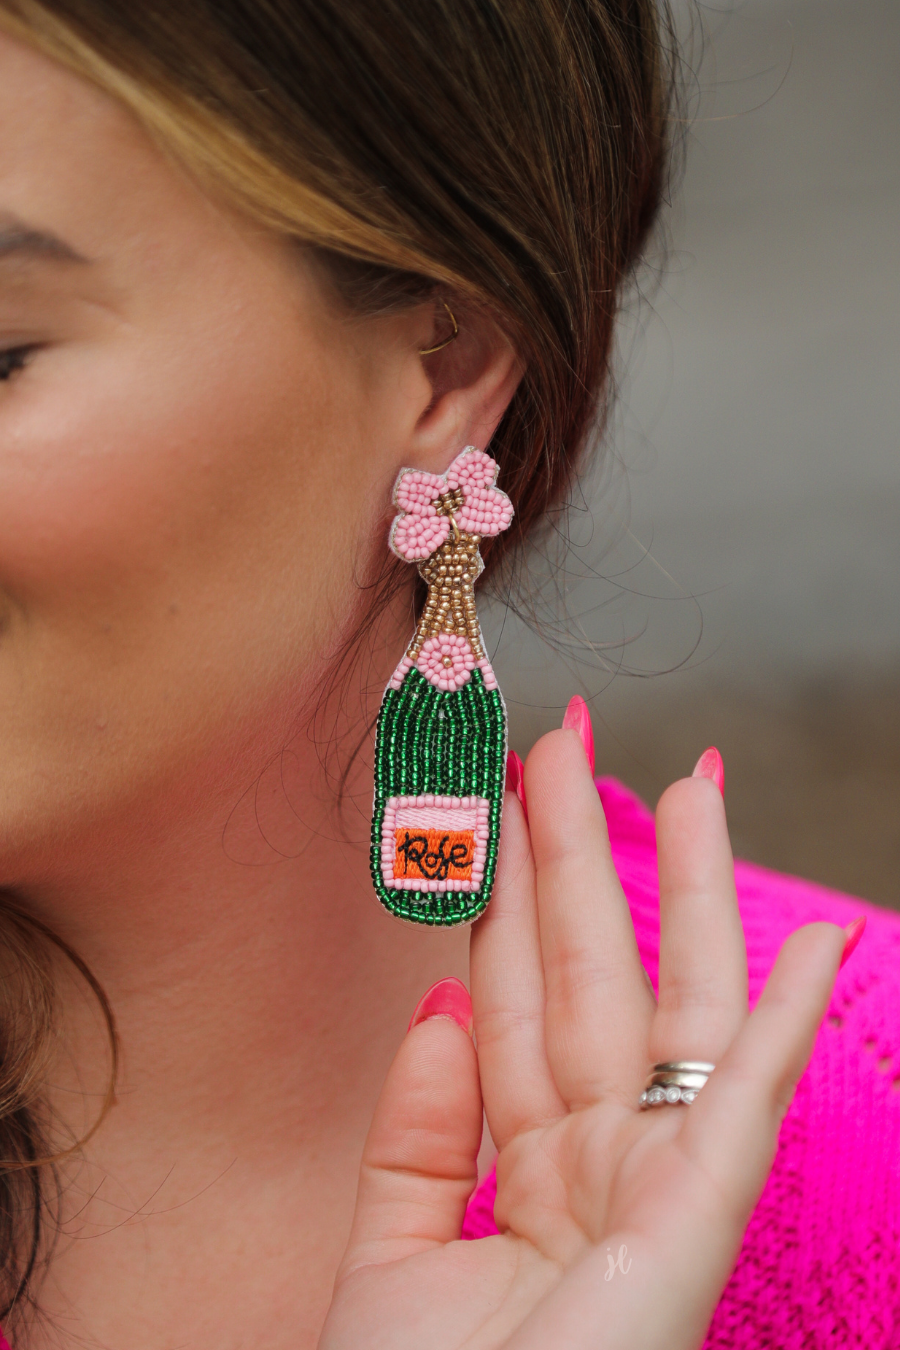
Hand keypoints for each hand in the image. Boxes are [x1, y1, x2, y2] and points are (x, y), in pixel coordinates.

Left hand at [319, 727, 846, 1349]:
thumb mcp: (393, 1256)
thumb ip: (417, 1131)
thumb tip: (437, 1011)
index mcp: (529, 1161)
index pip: (516, 995)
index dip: (506, 894)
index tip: (496, 803)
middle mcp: (599, 1155)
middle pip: (593, 968)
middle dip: (582, 852)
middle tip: (571, 742)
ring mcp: (655, 1181)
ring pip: (675, 1001)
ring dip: (687, 889)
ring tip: (690, 780)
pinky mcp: (697, 1221)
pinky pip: (749, 1102)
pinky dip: (792, 1021)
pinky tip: (817, 941)